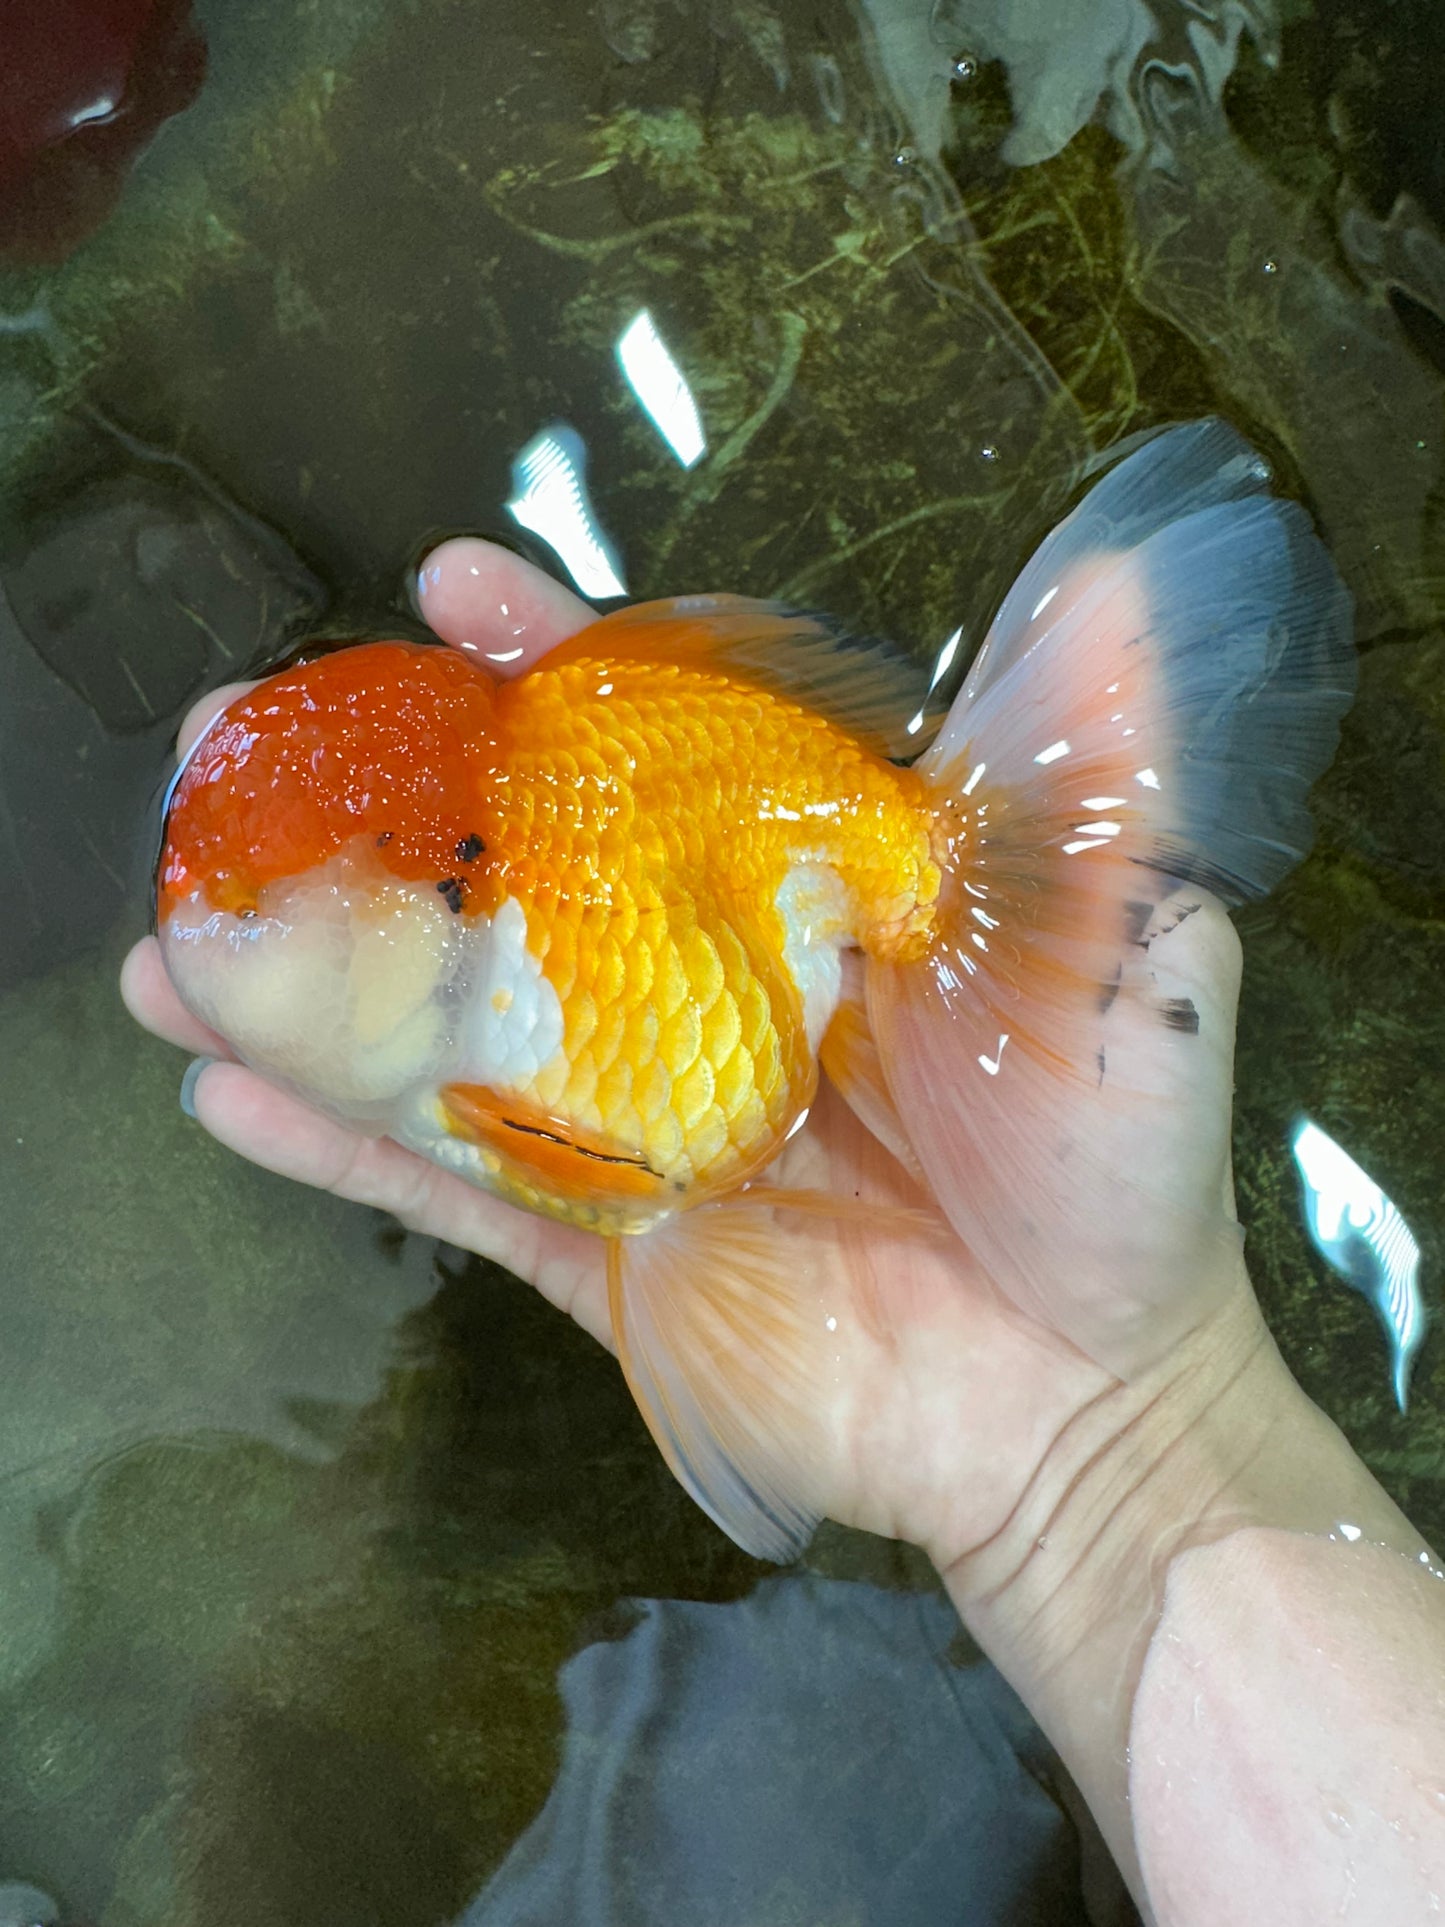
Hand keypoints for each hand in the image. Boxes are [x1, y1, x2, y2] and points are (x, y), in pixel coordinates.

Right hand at [122, 538, 1260, 1574]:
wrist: (1087, 1405)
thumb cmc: (1116, 1168)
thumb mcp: (1129, 943)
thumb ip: (1097, 771)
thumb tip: (1118, 580)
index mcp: (810, 903)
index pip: (662, 753)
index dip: (558, 665)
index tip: (455, 590)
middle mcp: (703, 996)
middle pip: (512, 877)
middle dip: (374, 806)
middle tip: (234, 744)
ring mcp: (638, 1127)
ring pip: (445, 1031)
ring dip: (306, 975)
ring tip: (174, 923)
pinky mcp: (604, 1253)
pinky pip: (452, 1188)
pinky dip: (339, 1144)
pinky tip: (225, 1086)